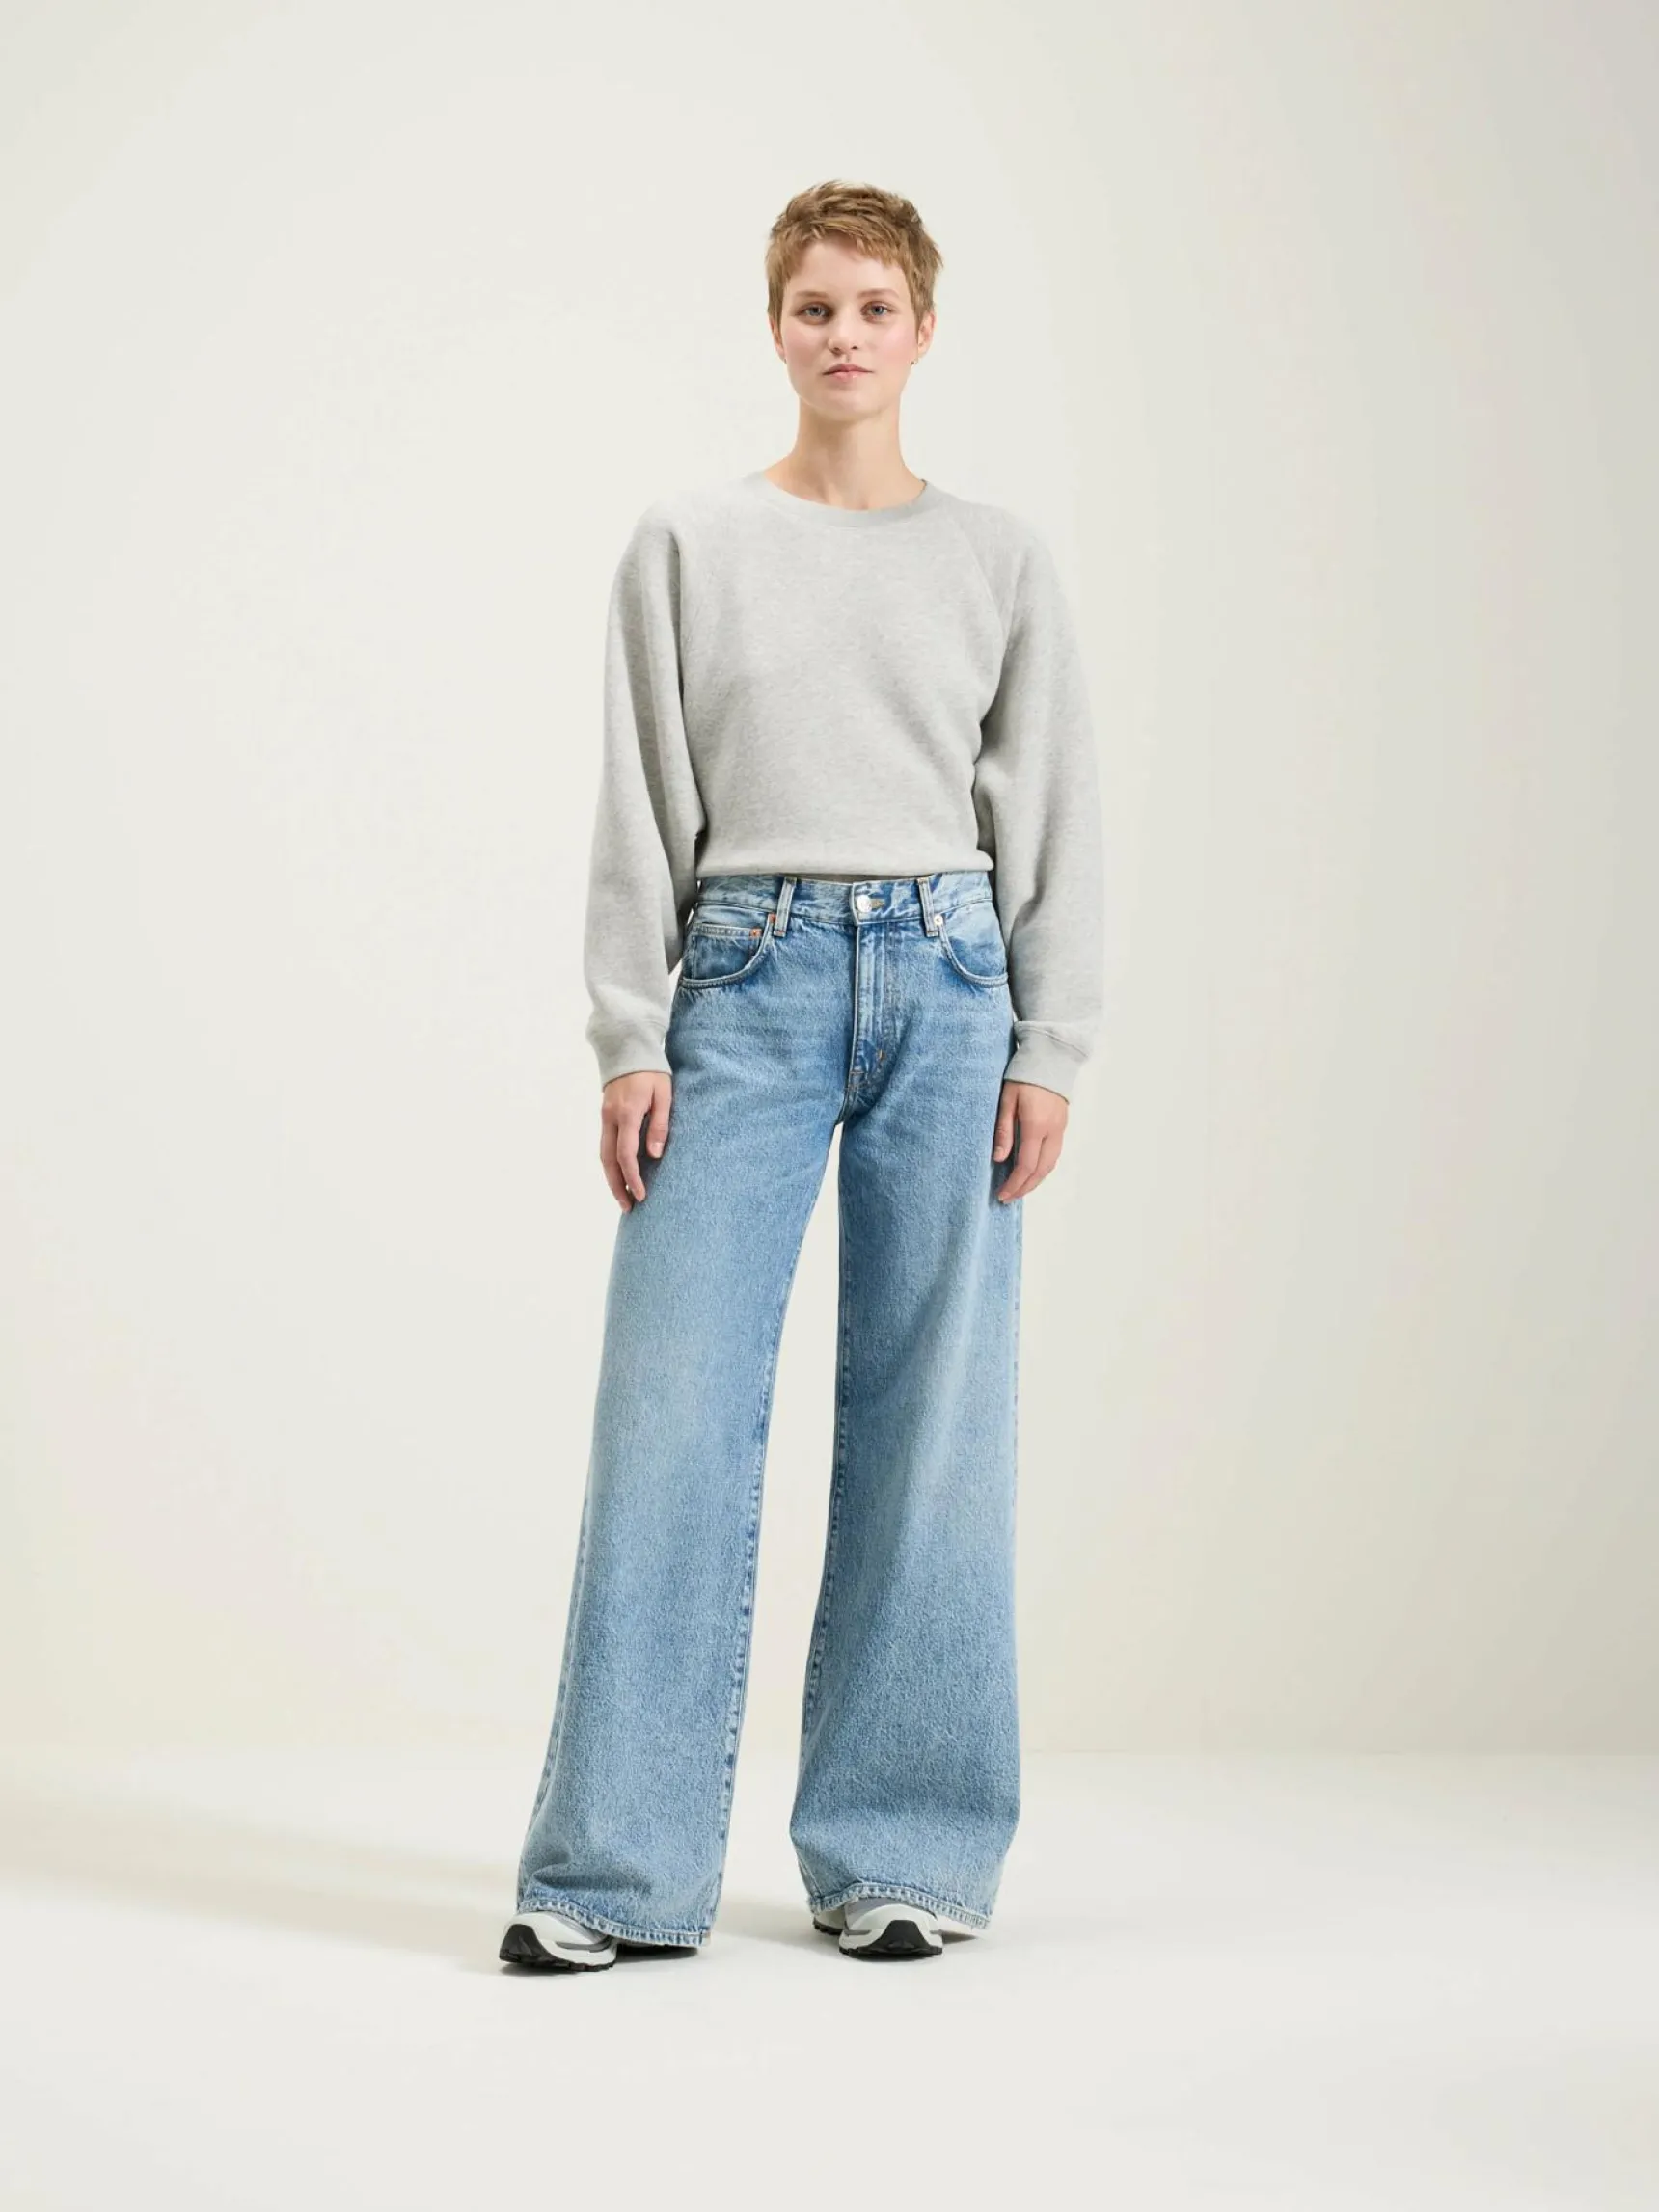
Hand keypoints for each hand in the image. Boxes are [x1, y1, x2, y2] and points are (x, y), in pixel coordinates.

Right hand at [600, 1070, 672, 1209]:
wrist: (627, 1046)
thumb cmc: (652, 1071)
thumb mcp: (664, 1095)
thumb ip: (659, 1124)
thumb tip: (654, 1155)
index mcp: (627, 1113)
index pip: (626, 1154)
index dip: (633, 1177)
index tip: (642, 1195)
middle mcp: (611, 1117)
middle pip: (608, 1160)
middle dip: (616, 1186)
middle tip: (627, 1207)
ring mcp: (604, 1116)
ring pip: (603, 1154)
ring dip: (611, 1178)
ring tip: (622, 1197)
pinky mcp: (604, 1114)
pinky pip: (605, 1144)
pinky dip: (610, 1163)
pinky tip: (620, 1174)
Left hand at [992, 1080, 1068, 1200]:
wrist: (1050, 1057)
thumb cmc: (1023, 1076)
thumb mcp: (1006, 1101)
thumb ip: (1003, 1131)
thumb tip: (998, 1159)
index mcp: (1036, 1125)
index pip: (1026, 1165)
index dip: (1014, 1184)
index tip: (1001, 1194)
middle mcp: (1052, 1131)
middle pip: (1041, 1170)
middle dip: (1024, 1188)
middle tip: (1008, 1197)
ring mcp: (1060, 1129)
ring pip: (1050, 1165)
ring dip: (1035, 1181)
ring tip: (1019, 1189)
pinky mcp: (1062, 1125)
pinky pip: (1054, 1154)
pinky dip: (1042, 1168)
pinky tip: (1031, 1171)